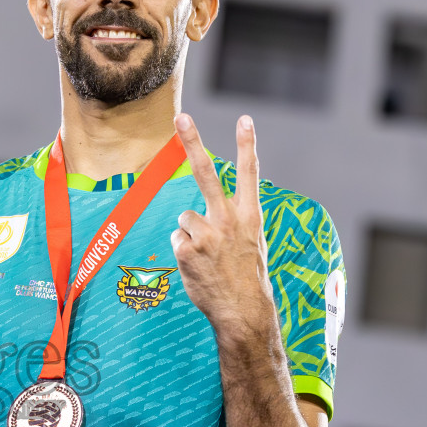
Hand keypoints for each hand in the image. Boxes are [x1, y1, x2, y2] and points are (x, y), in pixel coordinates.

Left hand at [170, 113, 276, 339]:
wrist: (243, 311)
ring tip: (207, 257)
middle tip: (180, 116)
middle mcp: (229, 219)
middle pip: (206, 172)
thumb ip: (233, 221)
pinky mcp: (187, 249)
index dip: (247, 145)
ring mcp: (206, 234)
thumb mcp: (250, 243)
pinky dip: (183, 252)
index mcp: (250, 216)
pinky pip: (176, 240)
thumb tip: (199, 214)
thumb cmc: (245, 277)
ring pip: (184, 218)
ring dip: (190, 235)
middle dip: (193, 142)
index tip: (245, 119)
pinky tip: (198, 267)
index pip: (249, 174)